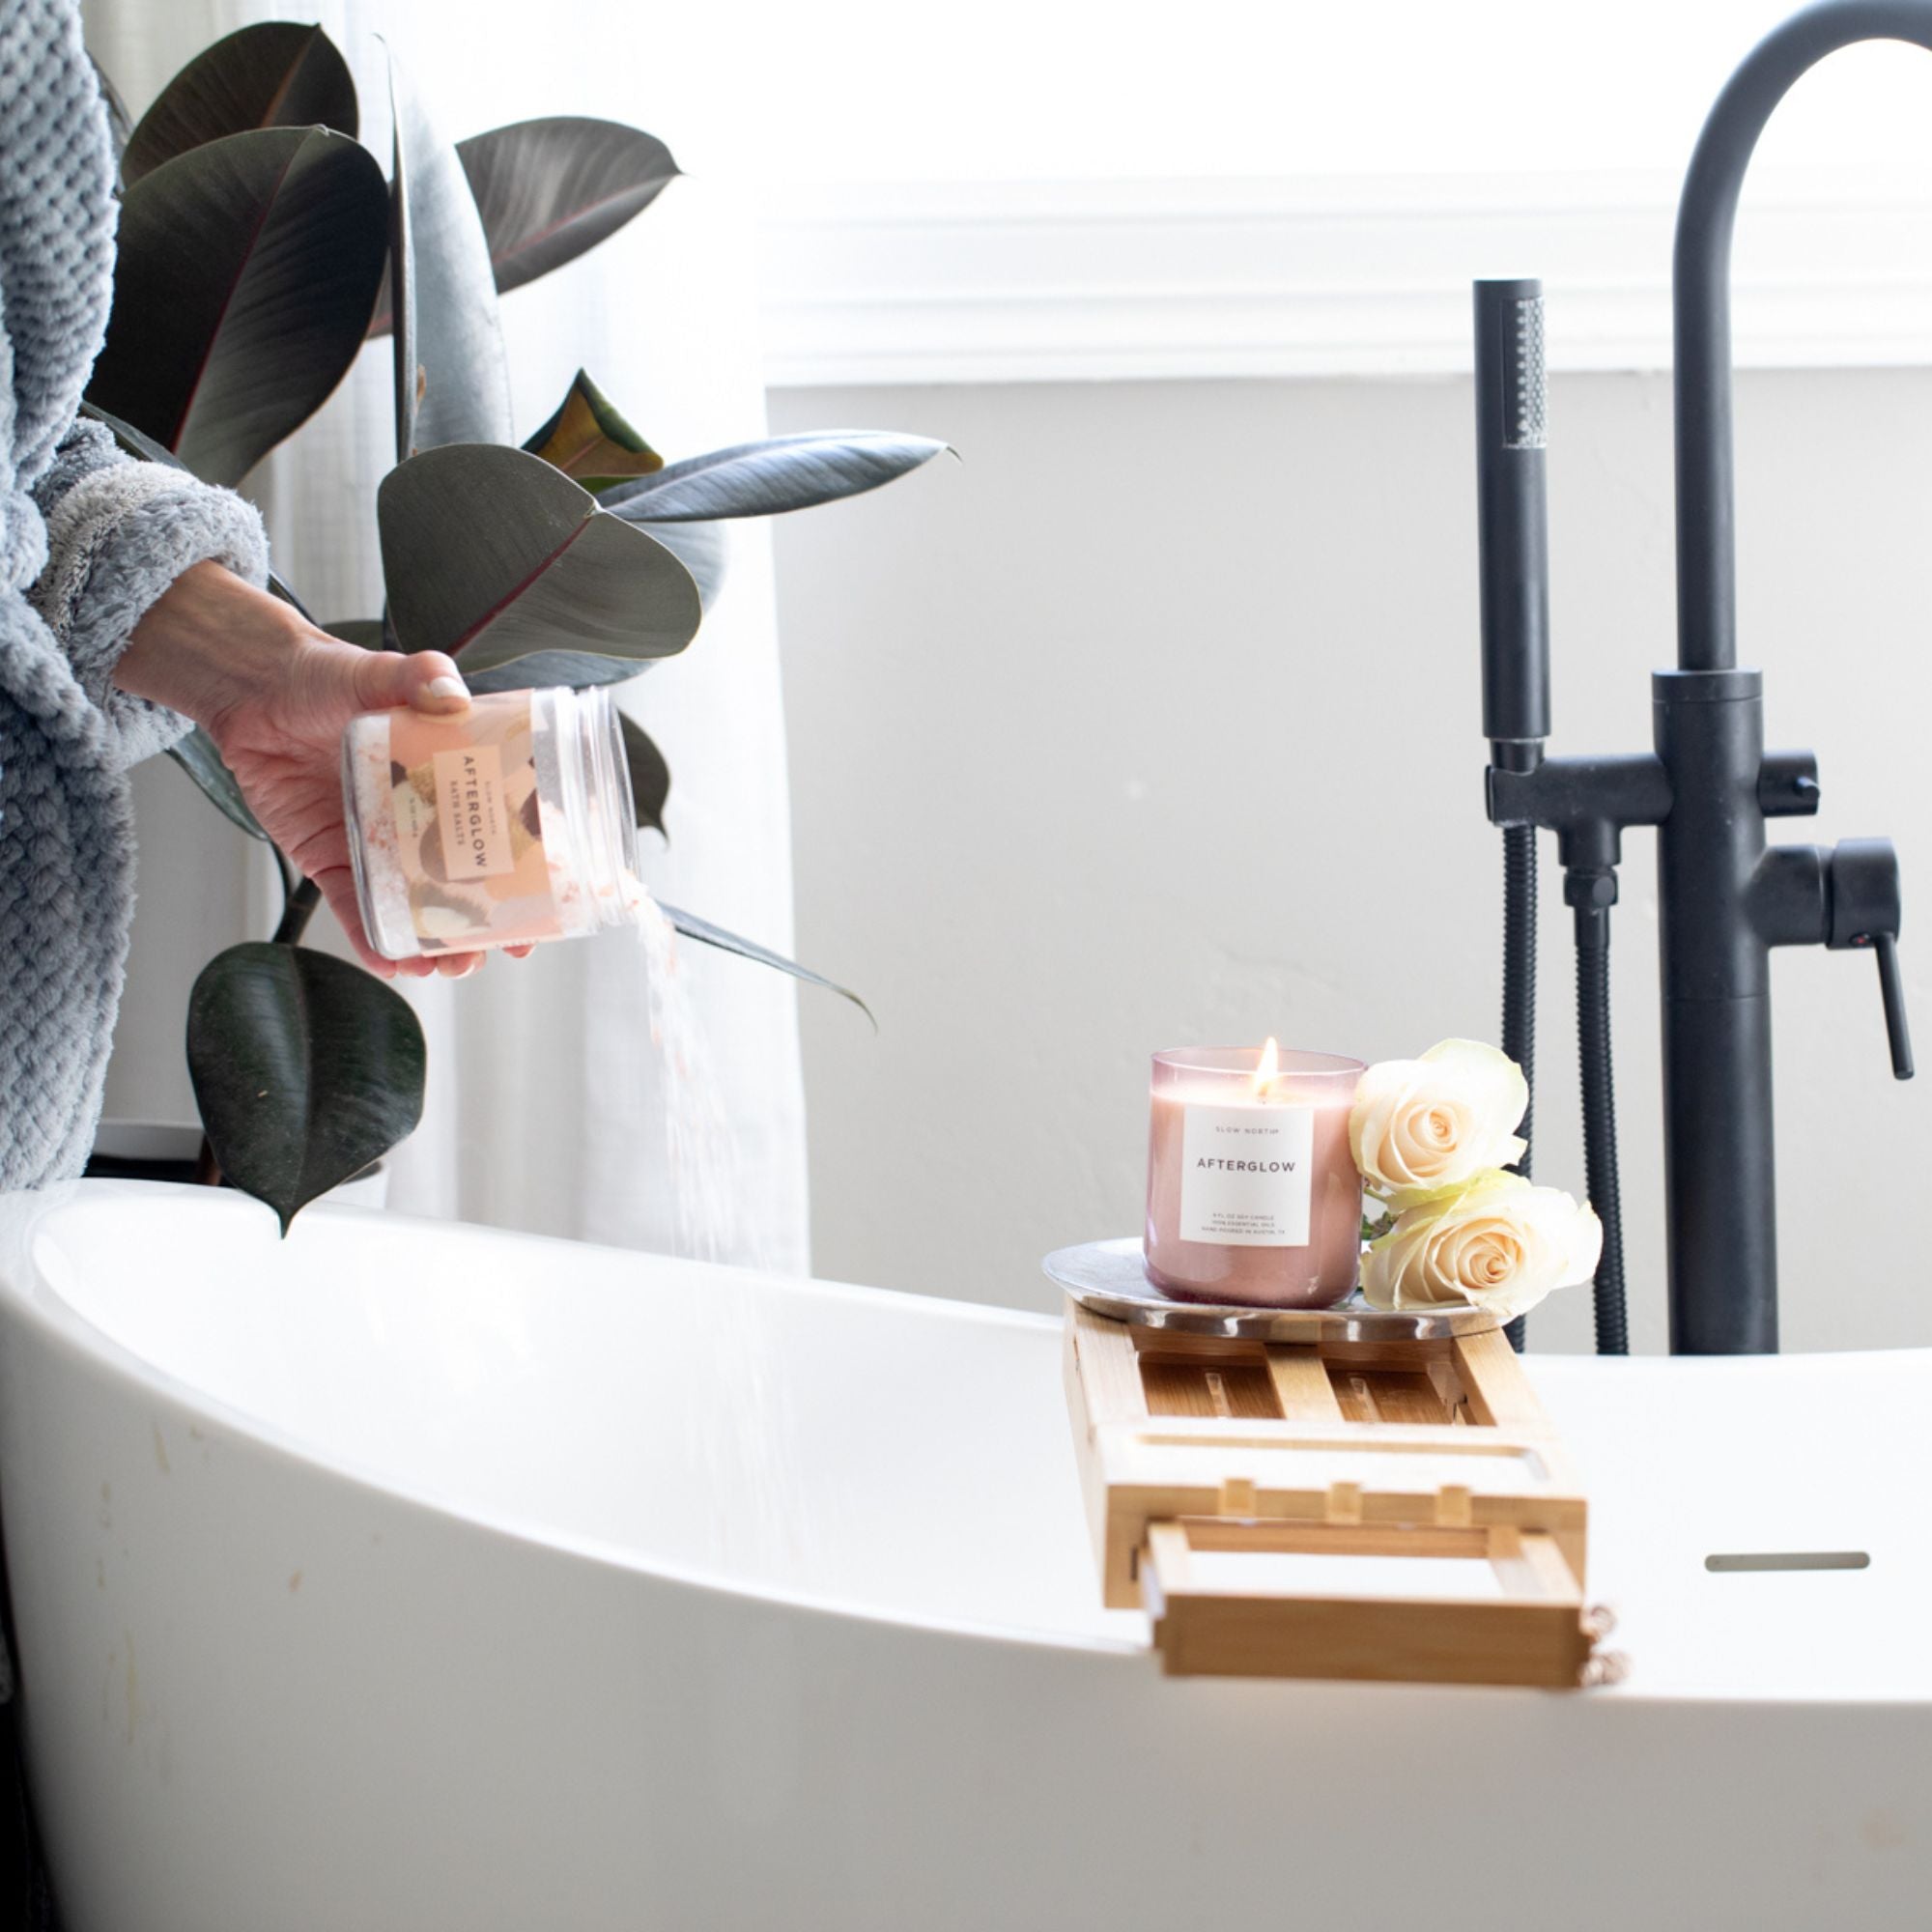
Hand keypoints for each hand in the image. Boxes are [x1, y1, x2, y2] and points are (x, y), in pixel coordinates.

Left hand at [115, 563, 520, 978]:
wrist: (255, 690)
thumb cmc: (324, 676)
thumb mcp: (380, 673)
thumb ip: (417, 677)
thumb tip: (449, 695)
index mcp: (451, 776)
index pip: (502, 830)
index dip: (529, 872)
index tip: (547, 905)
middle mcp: (422, 818)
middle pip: (466, 883)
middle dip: (487, 926)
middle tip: (500, 948)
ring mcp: (379, 844)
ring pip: (416, 907)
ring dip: (435, 944)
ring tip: (448, 966)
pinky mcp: (332, 860)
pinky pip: (356, 908)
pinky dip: (372, 940)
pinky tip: (391, 963)